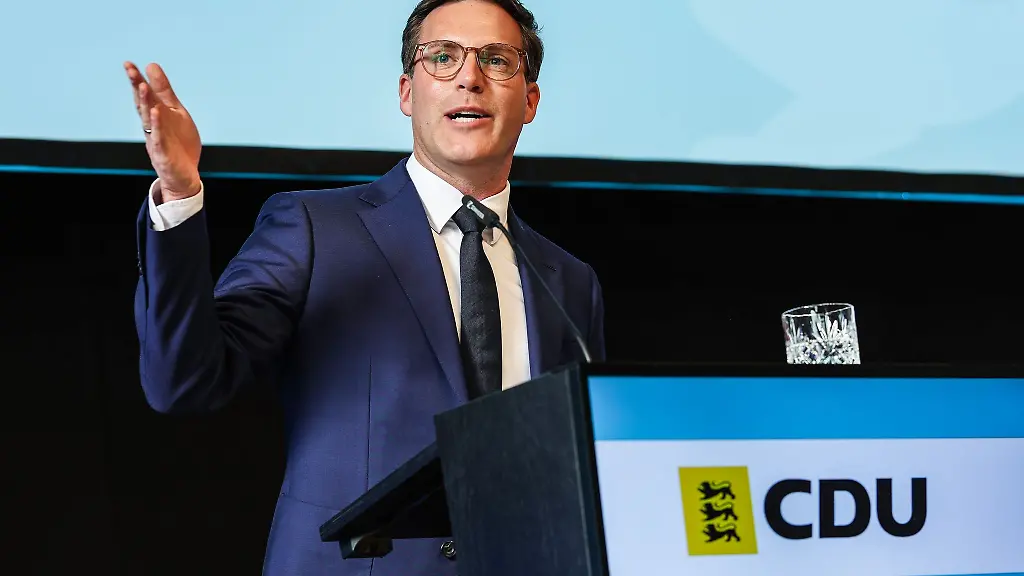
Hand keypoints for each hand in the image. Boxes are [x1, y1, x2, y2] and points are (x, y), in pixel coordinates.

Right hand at [125, 62, 201, 202]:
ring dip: (145, 103)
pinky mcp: (163, 154)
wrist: (185, 176)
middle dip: (137, 87)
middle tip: (129, 69)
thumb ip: (165, 92)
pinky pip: (159, 138)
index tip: (128, 64)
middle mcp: (152, 126)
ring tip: (143, 86)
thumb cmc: (179, 144)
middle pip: (143, 104)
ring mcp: (157, 139)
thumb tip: (152, 66)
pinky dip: (157, 126)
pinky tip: (156, 113)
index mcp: (156, 116)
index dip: (137, 80)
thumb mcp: (176, 113)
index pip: (145, 96)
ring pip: (149, 119)